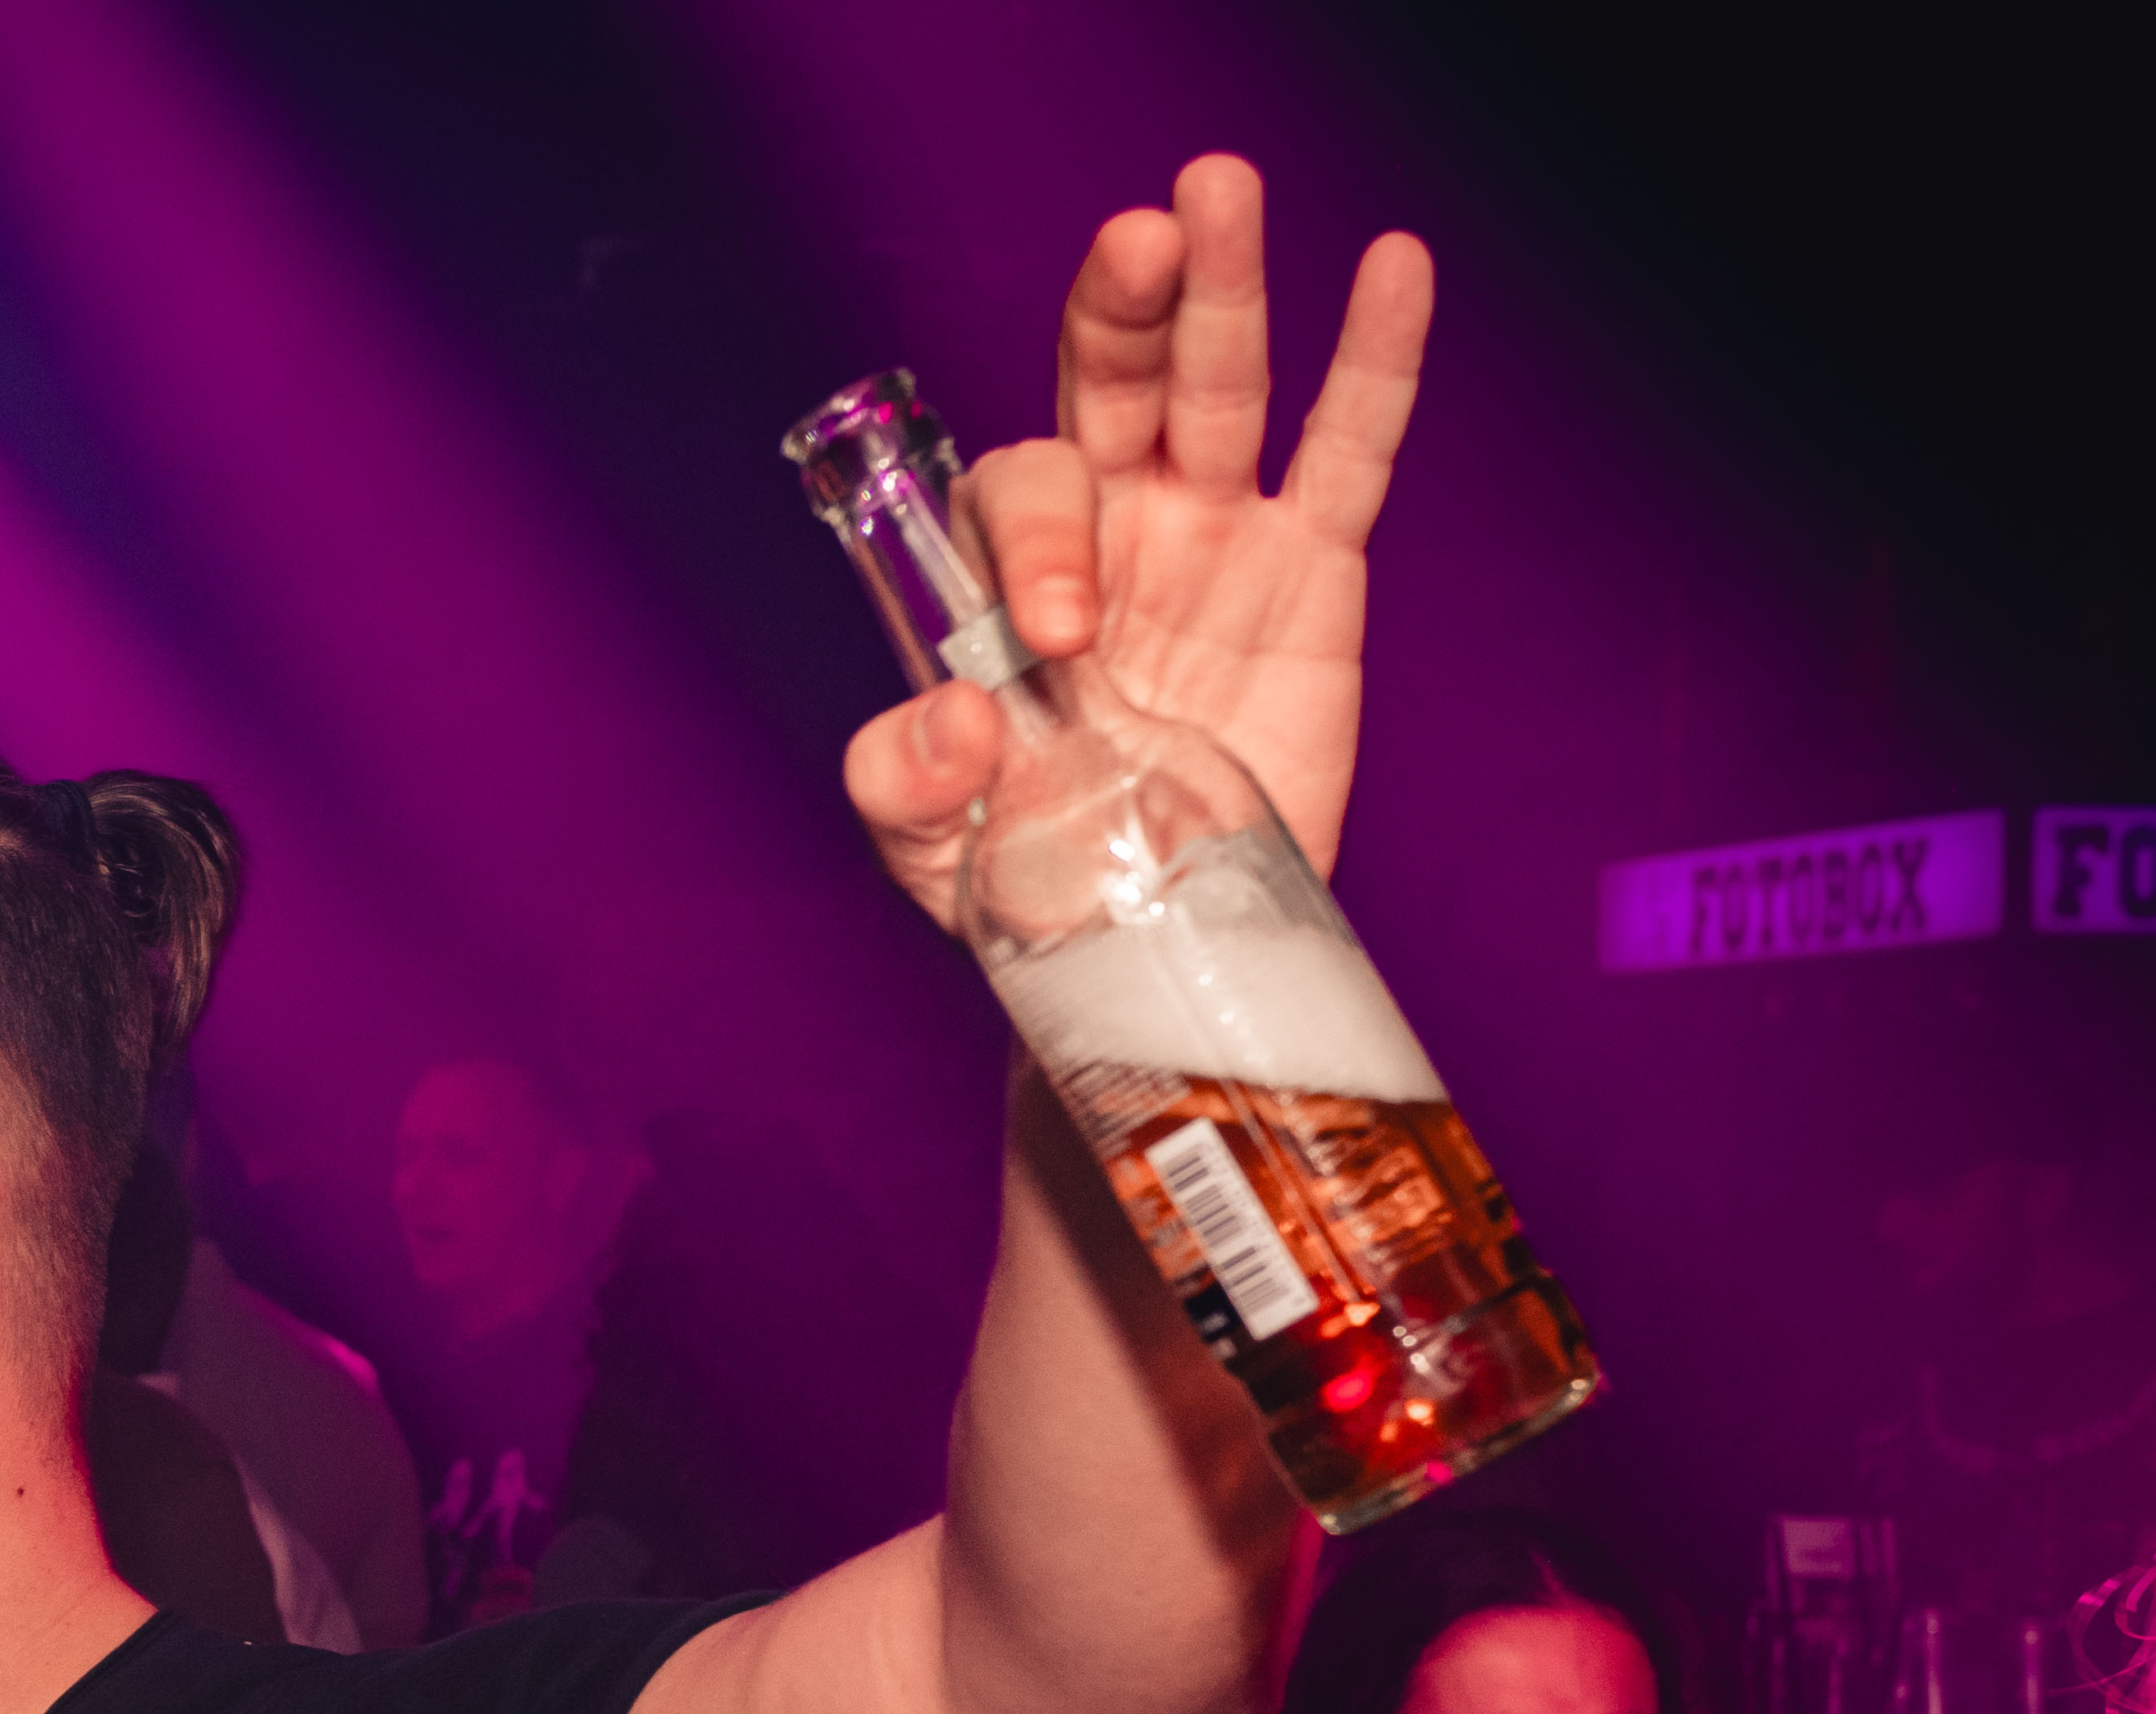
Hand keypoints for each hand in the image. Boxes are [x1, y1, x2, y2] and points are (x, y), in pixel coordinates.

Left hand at [847, 152, 1434, 927]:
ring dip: (1221, 292)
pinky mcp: (1314, 570)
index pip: (1018, 502)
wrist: (1154, 937)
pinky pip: (1349, 450)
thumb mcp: (936, 851)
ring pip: (1219, 388)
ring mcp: (1216, 536)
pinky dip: (1375, 361)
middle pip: (1107, 386)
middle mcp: (1112, 529)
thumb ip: (907, 787)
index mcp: (1009, 580)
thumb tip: (953, 721)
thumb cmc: (1032, 880)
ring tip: (1219, 191)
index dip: (1036, 541)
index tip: (1058, 630)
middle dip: (1119, 311)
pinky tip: (1393, 266)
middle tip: (1140, 237)